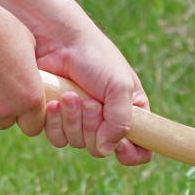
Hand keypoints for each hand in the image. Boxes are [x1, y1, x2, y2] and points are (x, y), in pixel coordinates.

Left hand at [35, 25, 151, 165]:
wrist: (57, 39)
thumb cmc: (95, 58)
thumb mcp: (119, 87)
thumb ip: (120, 122)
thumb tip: (106, 150)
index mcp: (130, 115)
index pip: (141, 150)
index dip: (132, 154)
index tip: (121, 146)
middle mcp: (106, 123)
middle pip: (102, 149)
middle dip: (94, 127)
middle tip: (91, 102)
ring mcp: (81, 123)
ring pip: (78, 143)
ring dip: (73, 121)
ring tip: (70, 96)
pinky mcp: (57, 120)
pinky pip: (57, 138)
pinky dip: (55, 122)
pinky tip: (54, 102)